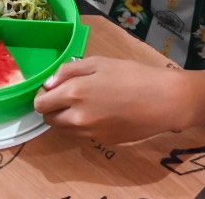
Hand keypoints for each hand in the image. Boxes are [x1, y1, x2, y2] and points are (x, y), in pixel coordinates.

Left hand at [35, 57, 186, 144]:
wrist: (163, 101)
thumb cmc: (132, 74)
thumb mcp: (99, 62)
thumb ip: (68, 71)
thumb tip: (48, 84)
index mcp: (74, 93)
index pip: (41, 104)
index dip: (43, 96)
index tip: (53, 88)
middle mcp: (77, 118)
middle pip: (49, 120)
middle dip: (52, 108)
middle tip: (68, 95)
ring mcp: (90, 133)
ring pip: (64, 130)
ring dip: (66, 118)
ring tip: (86, 103)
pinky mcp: (103, 142)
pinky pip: (82, 135)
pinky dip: (83, 126)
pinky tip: (101, 112)